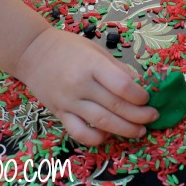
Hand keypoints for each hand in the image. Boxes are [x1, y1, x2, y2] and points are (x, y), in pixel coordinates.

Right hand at [15, 26, 158, 145]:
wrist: (33, 52)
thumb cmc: (67, 47)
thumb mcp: (95, 49)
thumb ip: (116, 68)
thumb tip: (138, 83)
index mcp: (92, 65)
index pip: (122, 85)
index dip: (139, 96)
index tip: (147, 98)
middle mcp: (81, 85)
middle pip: (116, 107)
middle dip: (139, 116)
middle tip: (152, 117)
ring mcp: (69, 101)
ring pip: (101, 123)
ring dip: (125, 130)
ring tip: (140, 131)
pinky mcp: (59, 113)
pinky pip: (79, 132)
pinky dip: (96, 138)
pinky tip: (108, 135)